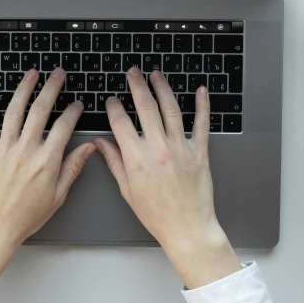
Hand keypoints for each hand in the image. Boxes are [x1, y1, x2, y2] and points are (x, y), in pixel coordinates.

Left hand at [0, 68, 94, 293]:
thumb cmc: (26, 217)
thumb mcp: (58, 196)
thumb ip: (72, 168)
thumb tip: (89, 148)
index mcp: (46, 162)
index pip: (64, 126)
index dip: (73, 112)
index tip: (77, 104)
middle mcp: (25, 151)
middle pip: (40, 110)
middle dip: (51, 88)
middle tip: (58, 74)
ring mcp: (4, 150)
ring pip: (14, 111)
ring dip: (24, 89)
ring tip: (31, 74)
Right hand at [95, 68, 240, 288]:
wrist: (187, 228)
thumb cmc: (156, 215)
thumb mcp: (128, 190)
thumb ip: (115, 162)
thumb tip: (101, 144)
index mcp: (136, 160)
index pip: (120, 123)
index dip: (114, 107)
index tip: (112, 100)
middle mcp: (158, 149)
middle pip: (145, 107)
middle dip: (136, 85)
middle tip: (133, 73)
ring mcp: (181, 148)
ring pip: (171, 109)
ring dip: (162, 88)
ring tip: (156, 75)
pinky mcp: (199, 152)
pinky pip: (202, 123)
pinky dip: (202, 105)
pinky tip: (200, 91)